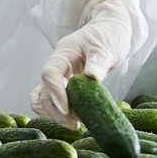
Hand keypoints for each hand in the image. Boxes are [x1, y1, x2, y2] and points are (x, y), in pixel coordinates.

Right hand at [34, 0, 131, 128]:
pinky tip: (72, 121)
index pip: (50, 73)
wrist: (111, 32)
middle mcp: (58, 66)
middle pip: (45, 91)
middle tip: (76, 124)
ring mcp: (61, 77)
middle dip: (57, 111)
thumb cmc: (108, 36)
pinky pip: (53, 101)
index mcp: (63, 53)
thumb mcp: (105, 47)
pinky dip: (58, 112)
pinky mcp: (67, 86)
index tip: (67, 109)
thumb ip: (98, 62)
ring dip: (56, 114)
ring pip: (46, 100)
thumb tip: (92, 77)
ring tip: (76, 125)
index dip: (55, 92)